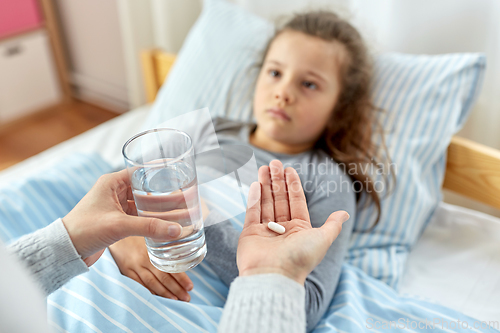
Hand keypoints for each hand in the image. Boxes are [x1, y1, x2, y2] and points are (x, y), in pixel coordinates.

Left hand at [62, 169, 182, 265]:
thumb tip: (176, 229)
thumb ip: (148, 227)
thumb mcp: (119, 226)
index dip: (159, 173)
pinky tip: (163, 225)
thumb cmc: (84, 230)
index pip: (140, 172)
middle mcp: (114, 191)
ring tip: (179, 212)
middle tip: (183, 198)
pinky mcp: (116, 221)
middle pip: (145, 189)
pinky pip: (138, 216)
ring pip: (142, 204)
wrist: (65, 251)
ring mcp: (115, 206)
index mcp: (111, 183)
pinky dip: (150, 220)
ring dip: (158, 209)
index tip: (177, 174)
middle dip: (164, 195)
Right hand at [109, 237, 192, 300]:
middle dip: (176, 289)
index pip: (170, 267)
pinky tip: (158, 297)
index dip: (181, 278)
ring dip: (165, 294)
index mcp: (153, 250)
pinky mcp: (125, 270)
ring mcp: (134, 266)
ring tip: (176, 300)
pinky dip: (149, 291)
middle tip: (187, 298)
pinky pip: (138, 284)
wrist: (113, 229)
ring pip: (151, 284)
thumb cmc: (137, 229)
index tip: (190, 286)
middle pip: (162, 278)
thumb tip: (183, 240)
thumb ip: (165, 238)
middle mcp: (143, 259)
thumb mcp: (151, 232)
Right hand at [237, 160, 349, 284]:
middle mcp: (282, 229)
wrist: (274, 275)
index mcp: (299, 230)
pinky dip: (254, 198)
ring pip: (265, 203)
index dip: (293, 185)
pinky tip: (256, 184)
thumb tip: (345, 214)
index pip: (296, 202)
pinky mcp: (249, 234)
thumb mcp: (322, 239)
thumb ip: (332, 225)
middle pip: (279, 199)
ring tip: (264, 167)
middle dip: (277, 180)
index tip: (289, 169)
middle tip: (274, 162)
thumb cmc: (300, 258)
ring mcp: (265, 231)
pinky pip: (252, 212)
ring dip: (265, 184)